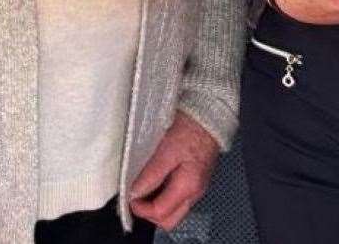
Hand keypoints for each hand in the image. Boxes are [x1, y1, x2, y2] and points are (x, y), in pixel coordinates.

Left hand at [128, 111, 218, 230]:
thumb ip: (152, 173)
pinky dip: (163, 196)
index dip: (141, 209)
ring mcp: (196, 189)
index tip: (130, 197)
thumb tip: (136, 191)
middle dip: (149, 214)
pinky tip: (155, 181)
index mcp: (188, 186)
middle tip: (135, 198)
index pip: (161, 213)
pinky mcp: (194, 181)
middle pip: (169, 220)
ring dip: (156, 205)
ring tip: (143, 188)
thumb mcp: (167, 149)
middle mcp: (194, 193)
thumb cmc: (191, 129)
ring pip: (173, 211)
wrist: (209, 118)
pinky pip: (177, 199)